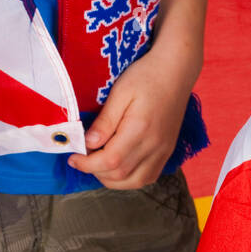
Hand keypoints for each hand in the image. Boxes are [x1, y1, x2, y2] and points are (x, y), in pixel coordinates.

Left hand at [67, 45, 194, 189]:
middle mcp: (154, 145)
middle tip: (83, 158)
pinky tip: (119, 167)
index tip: (74, 157)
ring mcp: (164, 151)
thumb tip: (88, 145)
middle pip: (120, 175)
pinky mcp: (167, 151)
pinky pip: (148, 177)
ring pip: (135, 181)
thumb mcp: (120, 92)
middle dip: (96, 172)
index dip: (87, 165)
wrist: (177, 70)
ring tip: (98, 164)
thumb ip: (105, 121)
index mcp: (140, 129)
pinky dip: (130, 179)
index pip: (110, 161)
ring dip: (112, 179)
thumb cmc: (147, 75)